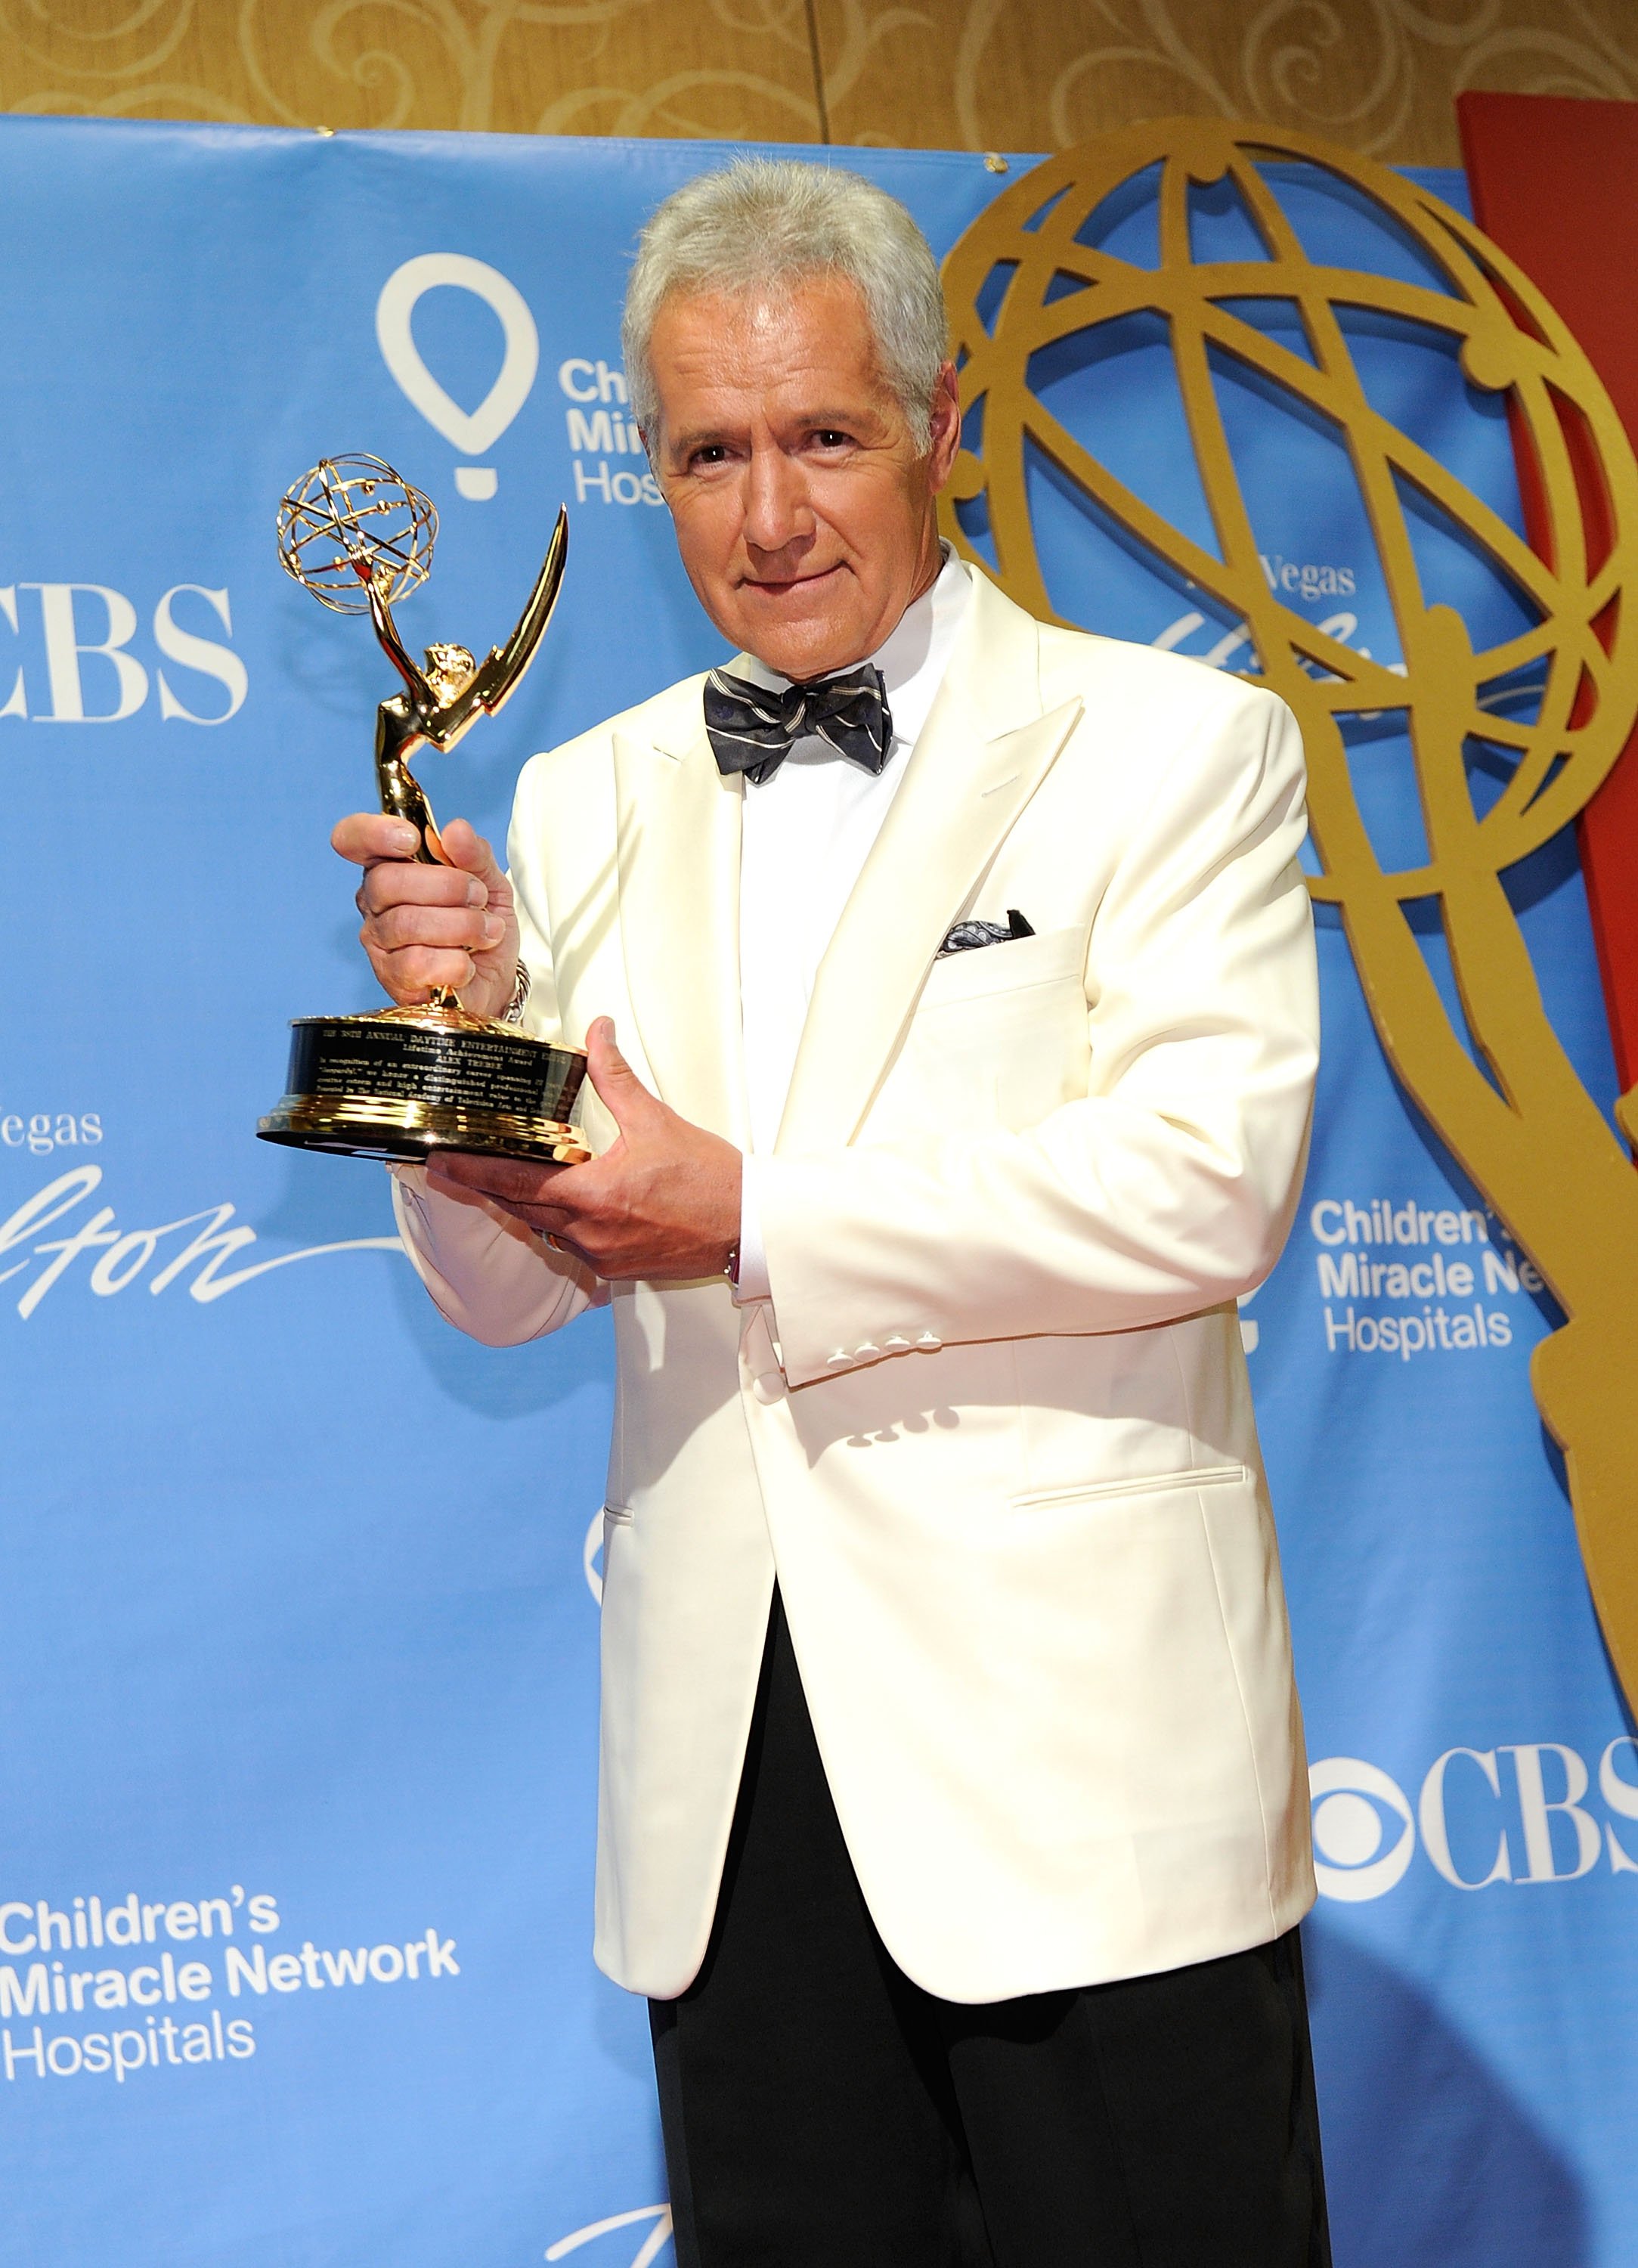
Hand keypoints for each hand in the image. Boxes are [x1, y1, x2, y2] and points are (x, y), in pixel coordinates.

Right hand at [331, 812, 519, 1021]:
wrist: (495, 981)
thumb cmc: (483, 926)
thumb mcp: (490, 882)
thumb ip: (475, 854)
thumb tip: (456, 830)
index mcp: (391, 867)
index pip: (353, 839)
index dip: (374, 833)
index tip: (412, 838)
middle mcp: (374, 903)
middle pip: (385, 881)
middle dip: (446, 886)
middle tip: (478, 897)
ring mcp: (379, 943)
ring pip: (406, 923)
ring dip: (461, 925)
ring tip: (487, 931)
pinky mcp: (392, 980)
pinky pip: (418, 964)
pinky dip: (456, 963)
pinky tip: (467, 964)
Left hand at [427, 1019, 741, 1281]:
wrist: (747, 1227)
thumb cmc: (710, 1180)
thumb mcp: (657, 1120)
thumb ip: (616, 1077)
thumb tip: (598, 1033)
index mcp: (594, 1196)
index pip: (513, 1180)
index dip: (471, 1169)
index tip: (438, 1160)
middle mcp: (589, 1233)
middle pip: (517, 1207)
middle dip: (485, 1185)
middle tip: (451, 1165)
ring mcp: (600, 1255)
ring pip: (541, 1228)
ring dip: (520, 1204)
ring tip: (499, 1178)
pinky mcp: (614, 1269)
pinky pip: (569, 1245)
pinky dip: (556, 1223)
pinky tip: (558, 1203)